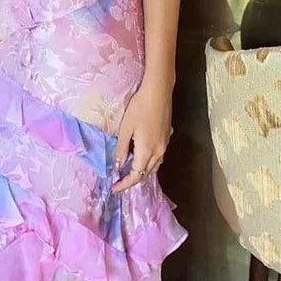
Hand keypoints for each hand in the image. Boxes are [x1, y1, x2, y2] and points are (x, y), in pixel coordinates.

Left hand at [111, 79, 173, 193]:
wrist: (158, 92)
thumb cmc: (139, 108)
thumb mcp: (125, 129)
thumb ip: (121, 149)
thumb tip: (117, 165)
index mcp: (147, 151)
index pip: (136, 176)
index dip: (124, 184)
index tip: (114, 188)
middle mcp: (159, 152)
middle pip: (146, 174)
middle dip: (132, 180)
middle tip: (119, 181)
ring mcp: (165, 145)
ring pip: (154, 166)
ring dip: (142, 172)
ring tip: (128, 172)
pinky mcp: (167, 137)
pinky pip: (158, 157)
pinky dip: (148, 162)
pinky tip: (141, 157)